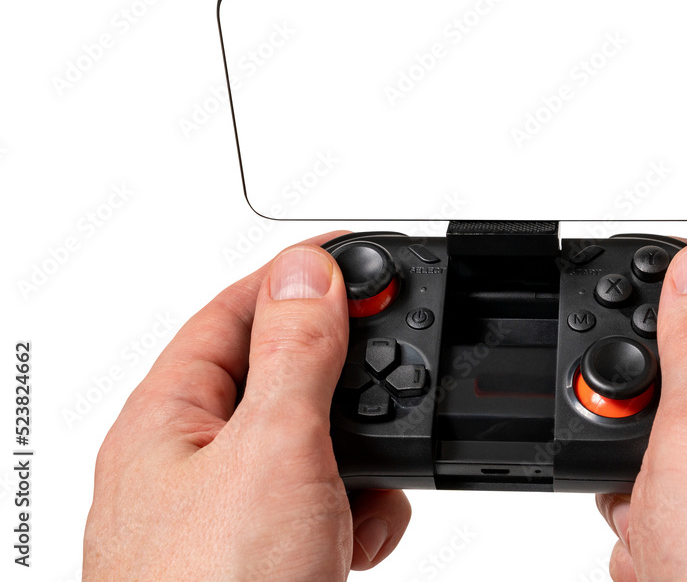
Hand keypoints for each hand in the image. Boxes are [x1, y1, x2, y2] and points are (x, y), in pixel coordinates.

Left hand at [83, 232, 409, 579]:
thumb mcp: (271, 451)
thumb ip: (296, 353)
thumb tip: (309, 270)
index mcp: (169, 418)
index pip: (237, 310)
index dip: (298, 278)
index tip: (359, 258)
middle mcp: (193, 461)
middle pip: (279, 376)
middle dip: (343, 378)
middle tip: (392, 368)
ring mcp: (231, 513)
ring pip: (312, 444)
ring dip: (358, 455)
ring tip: (369, 479)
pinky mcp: (269, 556)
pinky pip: (322, 502)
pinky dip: (356, 509)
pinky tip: (358, 533)